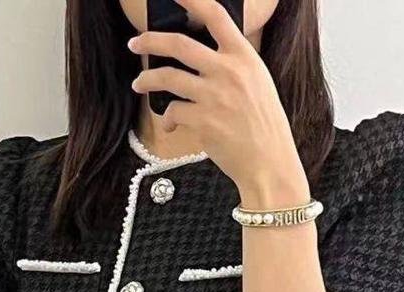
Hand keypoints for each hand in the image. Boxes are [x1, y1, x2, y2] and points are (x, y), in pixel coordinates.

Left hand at [127, 0, 310, 203]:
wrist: (269, 163)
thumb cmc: (264, 126)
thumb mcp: (258, 83)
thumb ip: (233, 65)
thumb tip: (206, 57)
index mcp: (244, 57)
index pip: (216, 15)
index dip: (192, 0)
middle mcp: (227, 71)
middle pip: (179, 43)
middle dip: (150, 40)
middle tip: (135, 42)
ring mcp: (214, 96)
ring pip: (167, 77)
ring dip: (147, 79)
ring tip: (139, 83)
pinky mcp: (203, 121)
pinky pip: (173, 111)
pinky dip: (167, 118)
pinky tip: (170, 124)